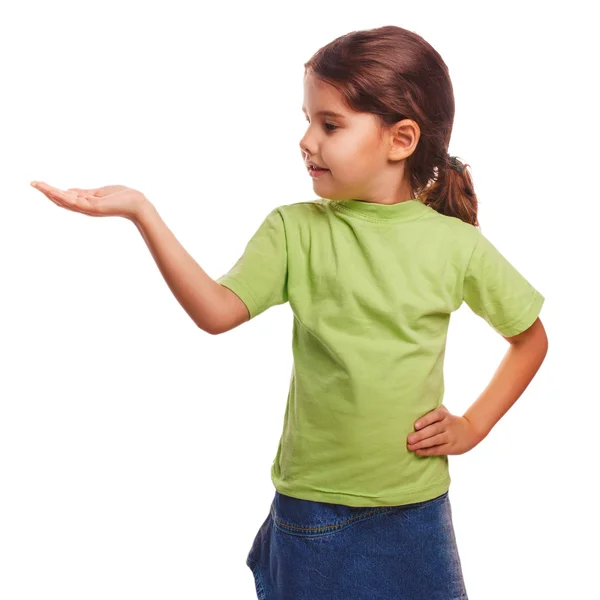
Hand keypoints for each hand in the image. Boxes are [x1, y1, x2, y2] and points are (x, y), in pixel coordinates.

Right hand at [30, 181, 147, 220]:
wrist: (137, 204)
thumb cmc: (122, 197)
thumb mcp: (98, 192)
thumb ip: (84, 192)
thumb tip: (70, 190)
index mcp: (86, 203)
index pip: (66, 198)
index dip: (52, 192)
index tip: (40, 184)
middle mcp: (85, 207)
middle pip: (61, 200)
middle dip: (46, 192)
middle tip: (32, 183)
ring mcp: (88, 208)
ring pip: (64, 201)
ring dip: (49, 192)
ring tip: (36, 184)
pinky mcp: (92, 207)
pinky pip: (73, 201)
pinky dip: (61, 195)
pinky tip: (52, 190)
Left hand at [406, 404, 482, 455]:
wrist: (471, 430)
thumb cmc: (450, 420)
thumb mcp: (445, 413)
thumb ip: (432, 411)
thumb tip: (413, 409)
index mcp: (444, 415)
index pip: (434, 416)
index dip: (425, 420)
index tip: (416, 425)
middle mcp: (447, 425)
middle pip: (433, 430)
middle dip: (420, 435)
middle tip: (409, 439)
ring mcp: (450, 437)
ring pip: (435, 441)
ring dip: (421, 444)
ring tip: (410, 446)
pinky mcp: (451, 447)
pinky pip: (437, 450)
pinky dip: (427, 451)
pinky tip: (418, 452)